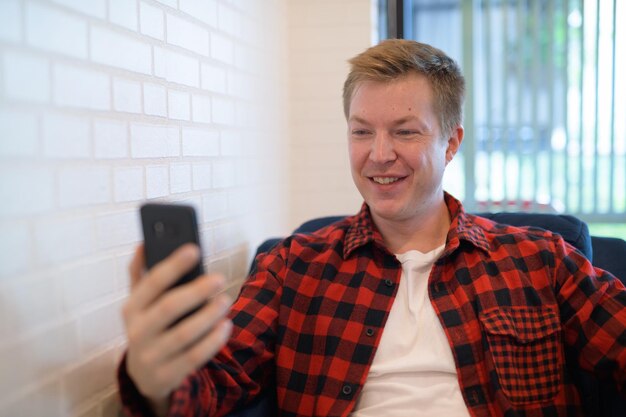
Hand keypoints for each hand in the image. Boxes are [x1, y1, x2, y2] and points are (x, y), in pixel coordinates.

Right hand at [122, 244, 232, 415]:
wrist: (144, 374)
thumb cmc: (149, 325)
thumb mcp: (141, 302)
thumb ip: (141, 273)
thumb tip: (144, 243)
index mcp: (131, 308)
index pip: (151, 283)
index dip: (173, 265)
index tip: (194, 249)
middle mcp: (137, 332)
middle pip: (168, 308)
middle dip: (196, 291)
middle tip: (220, 278)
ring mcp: (151, 356)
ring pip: (183, 335)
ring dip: (208, 316)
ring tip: (226, 300)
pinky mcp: (167, 376)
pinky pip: (194, 358)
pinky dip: (212, 341)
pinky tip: (226, 326)